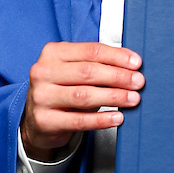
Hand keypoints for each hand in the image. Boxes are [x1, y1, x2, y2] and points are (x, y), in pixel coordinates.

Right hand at [21, 42, 143, 160]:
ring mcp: (41, 97)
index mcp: (53, 53)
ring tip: (132, 99)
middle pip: (88, 72)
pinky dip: (101, 119)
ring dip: (113, 96)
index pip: (90, 51)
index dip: (117, 56)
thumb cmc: (61, 90)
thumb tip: (131, 67)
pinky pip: (79, 120)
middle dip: (118, 76)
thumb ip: (96, 64)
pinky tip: (116, 117)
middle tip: (138, 82)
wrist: (36, 120)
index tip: (136, 63)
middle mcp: (44, 72)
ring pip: (84, 95)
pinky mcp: (45, 120)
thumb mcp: (73, 71)